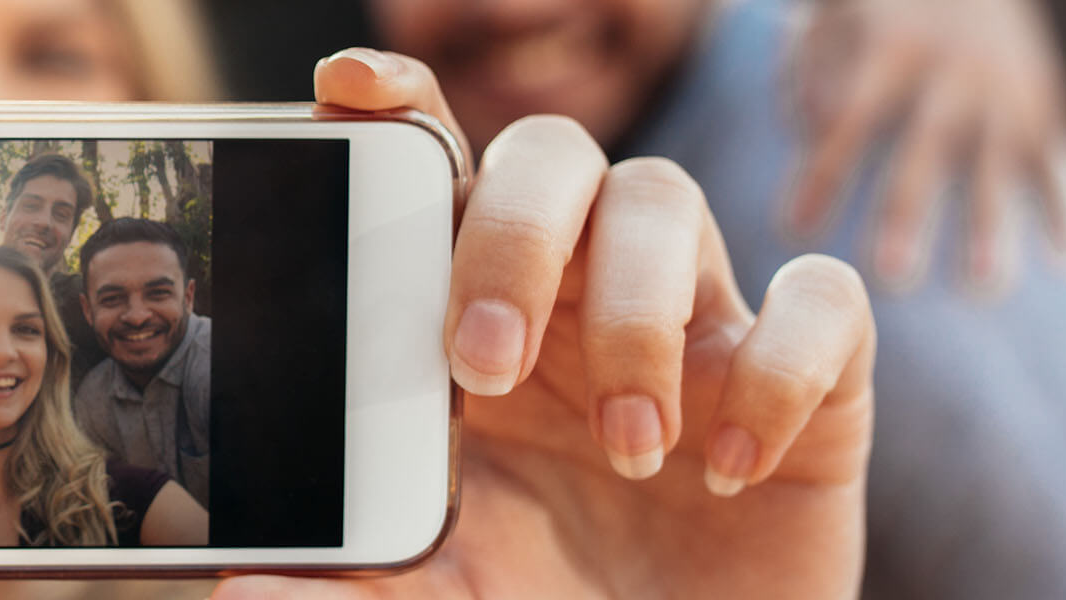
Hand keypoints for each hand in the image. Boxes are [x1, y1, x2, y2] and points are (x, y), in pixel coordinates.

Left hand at [220, 49, 876, 597]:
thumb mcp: (445, 595)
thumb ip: (357, 582)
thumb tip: (243, 588)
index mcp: (482, 314)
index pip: (441, 166)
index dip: (401, 106)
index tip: (347, 89)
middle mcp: (585, 292)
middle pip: (550, 157)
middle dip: (510, 236)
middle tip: (482, 366)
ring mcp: (702, 324)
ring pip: (668, 200)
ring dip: (634, 318)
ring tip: (627, 457)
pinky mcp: (817, 376)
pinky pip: (822, 299)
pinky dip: (778, 371)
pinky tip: (730, 468)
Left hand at [786, 0, 1065, 295]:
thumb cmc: (879, 11)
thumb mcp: (835, 19)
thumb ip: (808, 71)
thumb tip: (808, 129)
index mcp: (889, 53)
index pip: (850, 120)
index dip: (825, 173)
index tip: (793, 231)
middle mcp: (951, 76)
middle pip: (926, 151)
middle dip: (909, 214)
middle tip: (890, 277)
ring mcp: (1003, 95)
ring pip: (997, 167)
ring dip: (991, 227)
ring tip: (981, 287)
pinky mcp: (1044, 107)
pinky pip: (1058, 163)